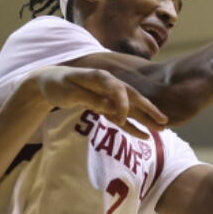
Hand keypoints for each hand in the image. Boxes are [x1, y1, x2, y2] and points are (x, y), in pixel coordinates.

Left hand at [31, 66, 167, 138]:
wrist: (48, 82)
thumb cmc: (58, 85)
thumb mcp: (70, 92)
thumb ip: (91, 99)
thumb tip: (111, 108)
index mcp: (100, 77)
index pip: (118, 89)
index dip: (122, 105)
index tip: (120, 121)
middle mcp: (109, 85)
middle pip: (133, 97)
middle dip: (148, 110)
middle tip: (163, 121)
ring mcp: (108, 97)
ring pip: (131, 109)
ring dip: (146, 119)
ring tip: (162, 129)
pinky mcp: (105, 107)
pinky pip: (122, 118)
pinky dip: (132, 126)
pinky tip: (144, 136)